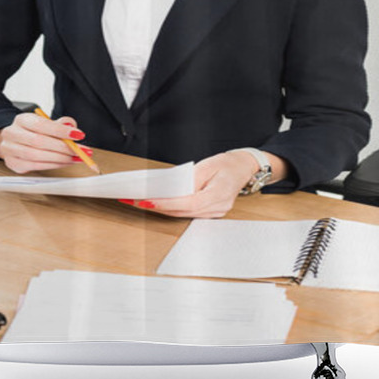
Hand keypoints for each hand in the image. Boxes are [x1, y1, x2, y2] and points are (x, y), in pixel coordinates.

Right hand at [0, 113, 92, 173]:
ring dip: (60, 158)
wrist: (14, 142)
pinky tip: (65, 162)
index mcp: (22, 120)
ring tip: (76, 158)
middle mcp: (12, 134)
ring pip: (37, 156)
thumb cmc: (34, 132)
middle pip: (39, 141)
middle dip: (64, 148)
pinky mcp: (14, 164)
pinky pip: (36, 166)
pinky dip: (54, 165)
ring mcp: (10, 150)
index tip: (79, 135)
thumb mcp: (47, 123)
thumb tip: (72, 127)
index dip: (61, 130)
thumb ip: (61, 124)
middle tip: (81, 151)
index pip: (41, 124)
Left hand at [119, 150, 271, 218]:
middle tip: (135, 201)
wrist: (243, 168)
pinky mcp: (209, 213)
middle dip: (158, 207)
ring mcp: (215, 213)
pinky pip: (187, 213)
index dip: (167, 203)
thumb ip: (189, 179)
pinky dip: (171, 208)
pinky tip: (157, 202)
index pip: (188, 203)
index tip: (148, 201)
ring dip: (161, 209)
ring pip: (183, 214)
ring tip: (140, 201)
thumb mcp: (207, 165)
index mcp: (219, 194)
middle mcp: (218, 208)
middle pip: (182, 211)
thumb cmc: (227, 164)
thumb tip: (170, 188)